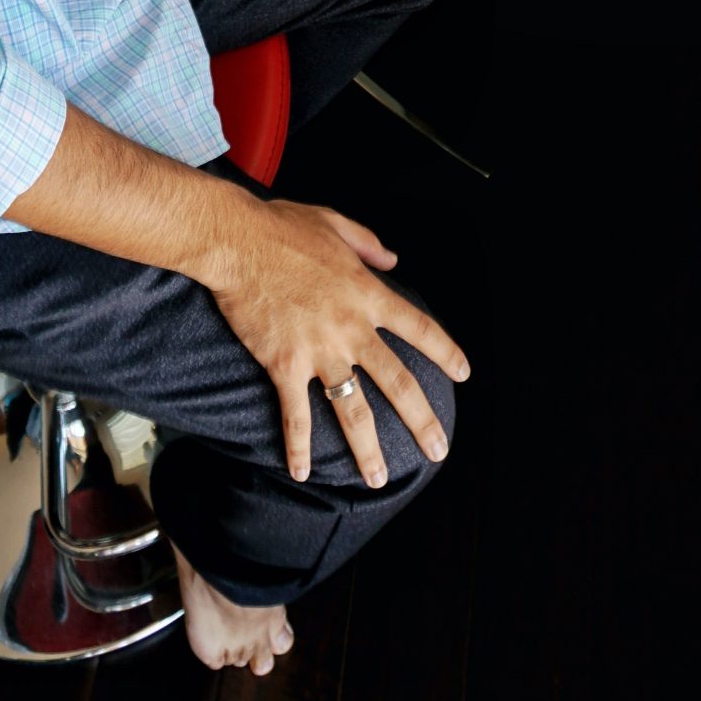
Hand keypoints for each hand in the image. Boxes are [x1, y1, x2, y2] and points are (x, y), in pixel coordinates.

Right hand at [211, 198, 467, 487]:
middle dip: (420, 420)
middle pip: (397, 382)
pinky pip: (296, 416)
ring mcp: (319, 351)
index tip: (463, 374)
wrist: (237, 242)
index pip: (419, 328)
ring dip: (367, 449)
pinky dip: (299, 447)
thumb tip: (392, 258)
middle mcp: (351, 328)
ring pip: (353, 409)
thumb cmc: (282, 227)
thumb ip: (368, 242)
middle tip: (438, 450)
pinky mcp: (284, 366)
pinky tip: (301, 473)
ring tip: (378, 478)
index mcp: (367, 293)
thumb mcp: (335, 222)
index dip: (445, 352)